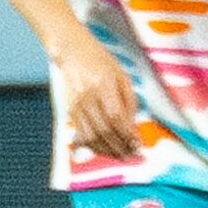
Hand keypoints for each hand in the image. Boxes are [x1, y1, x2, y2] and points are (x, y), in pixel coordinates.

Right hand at [55, 33, 141, 160]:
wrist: (73, 53)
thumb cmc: (101, 62)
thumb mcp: (122, 76)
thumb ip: (129, 101)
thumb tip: (133, 127)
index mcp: (103, 85)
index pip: (116, 117)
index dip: (127, 134)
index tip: (137, 145)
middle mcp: (87, 97)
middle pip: (103, 130)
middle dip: (119, 146)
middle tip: (131, 155)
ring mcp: (76, 105)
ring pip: (91, 136)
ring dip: (106, 150)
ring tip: (120, 155)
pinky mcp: (70, 111)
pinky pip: (80, 135)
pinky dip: (93, 146)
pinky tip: (103, 149)